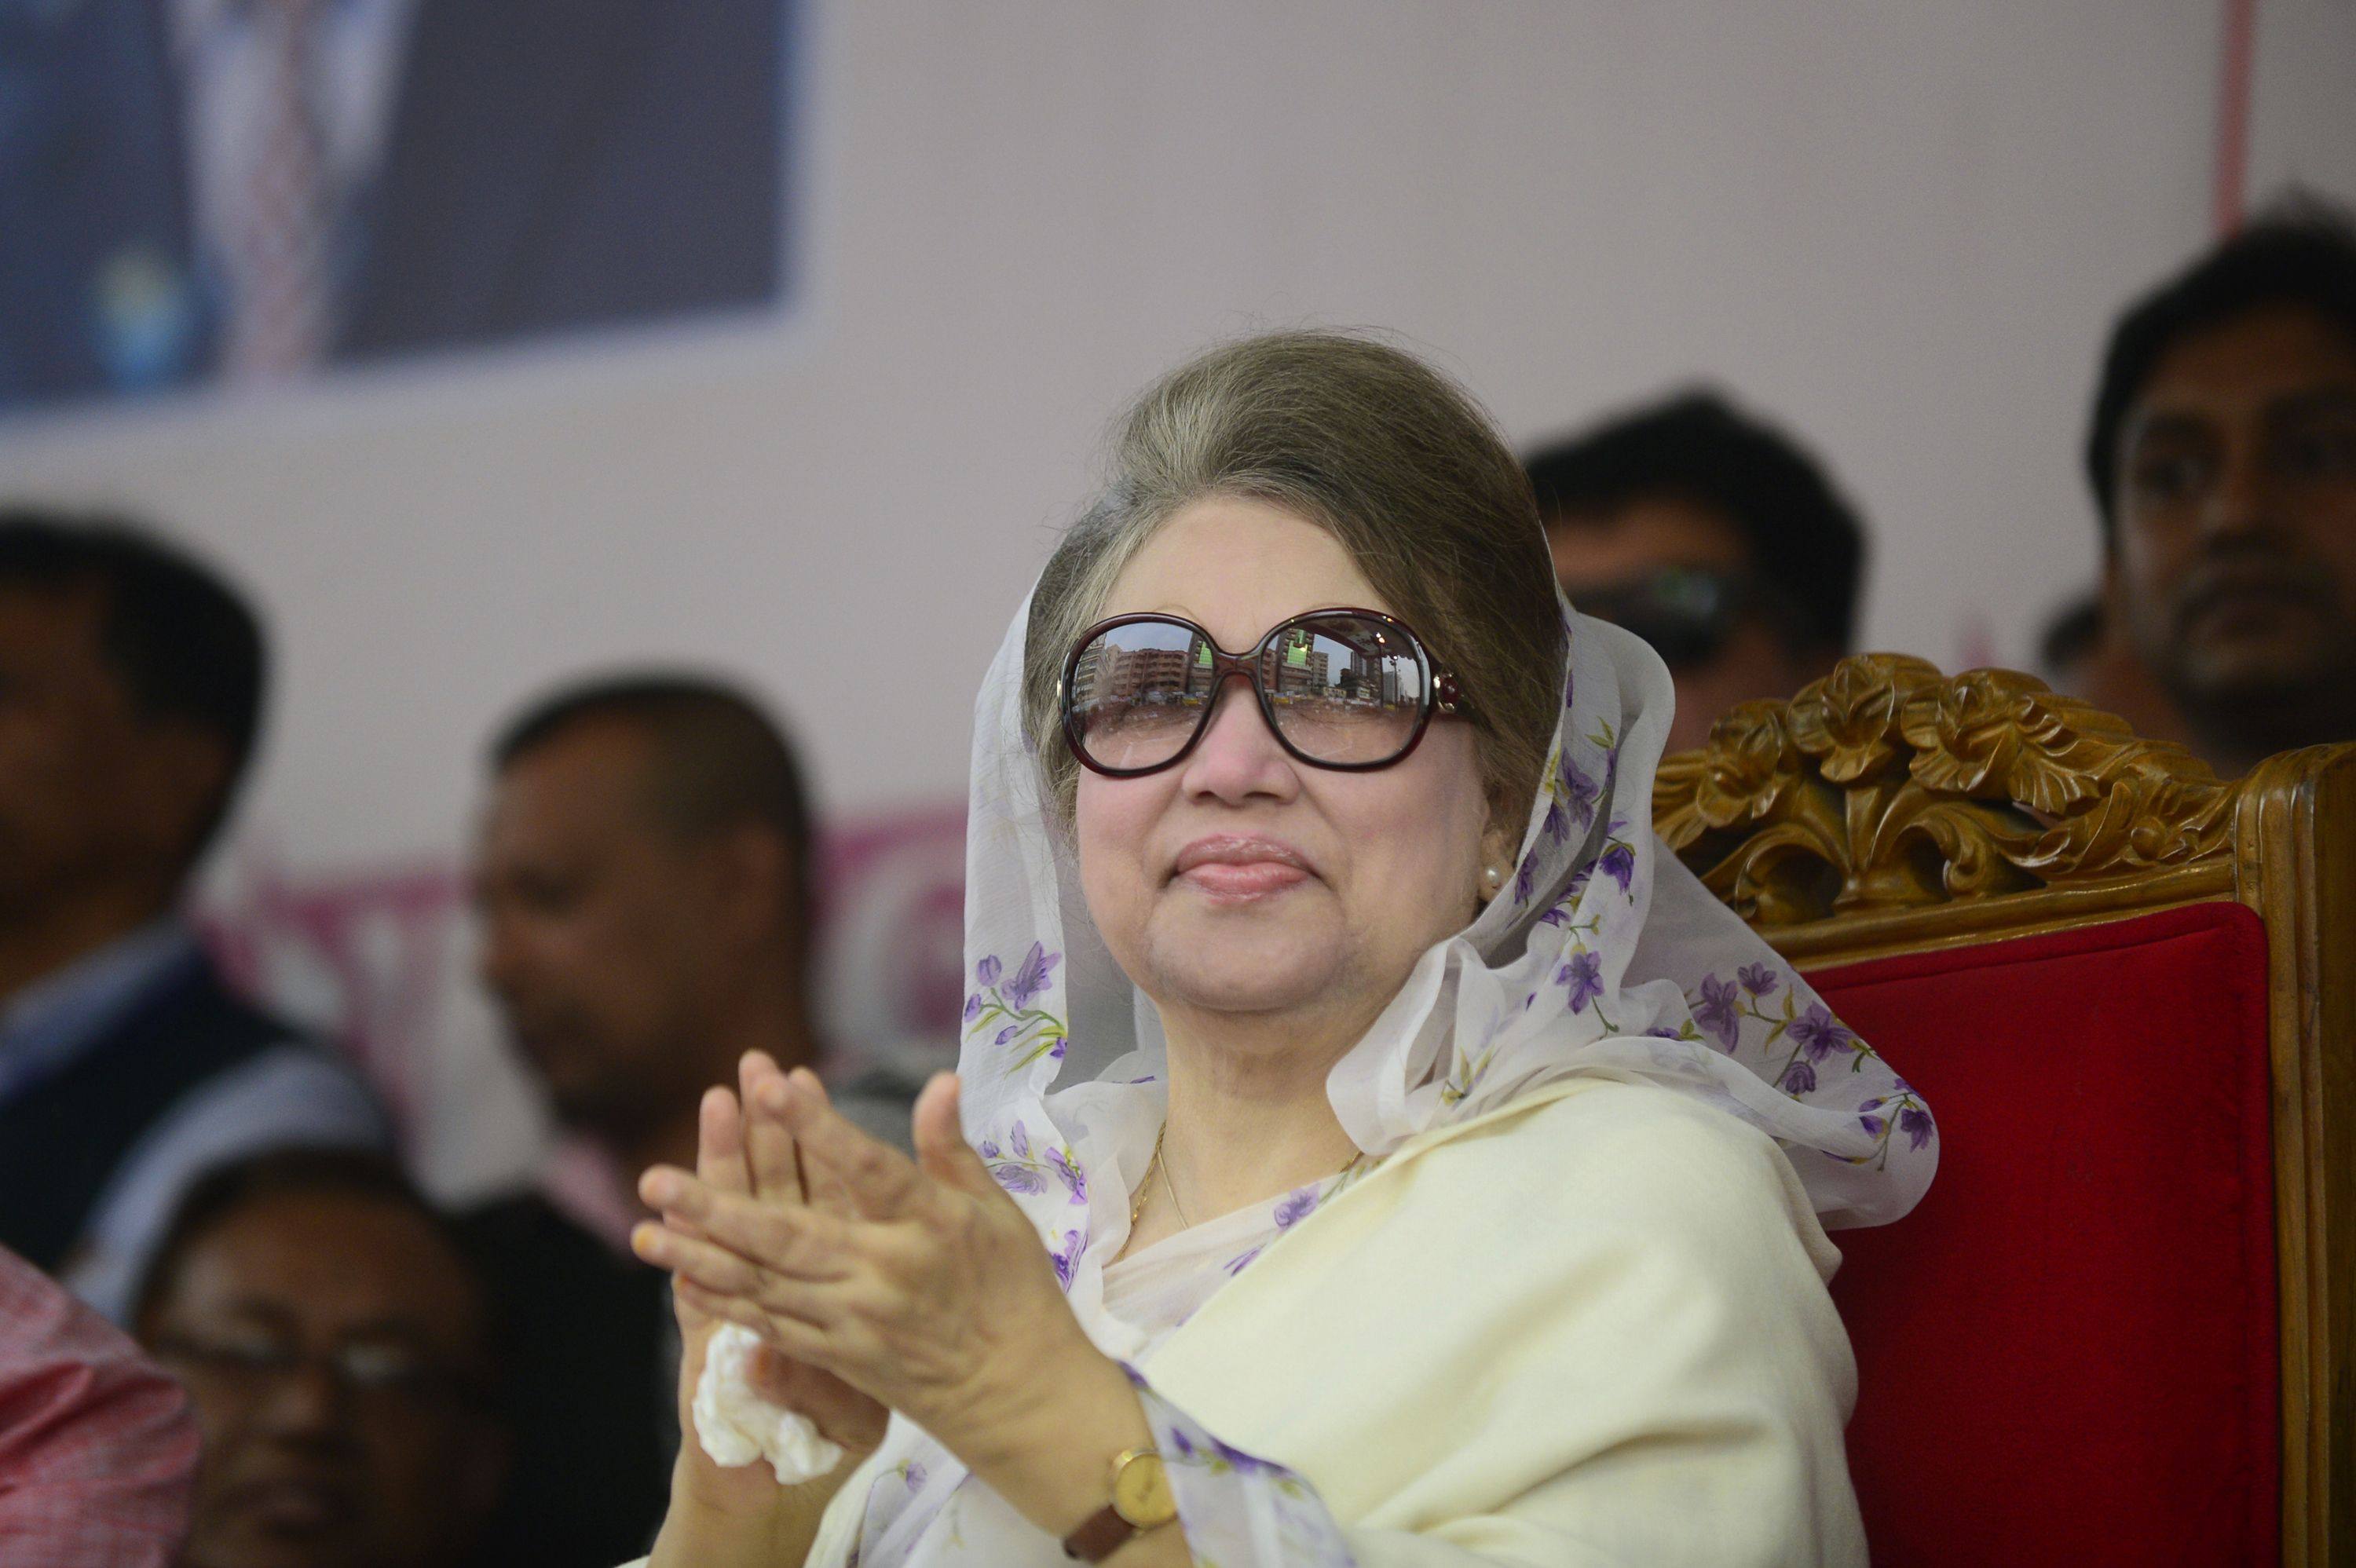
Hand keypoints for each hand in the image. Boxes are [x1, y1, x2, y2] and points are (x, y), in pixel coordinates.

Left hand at [635, 1068, 1148, 1535]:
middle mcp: (884, 1274)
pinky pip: (773, 1327)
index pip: (864, 1167)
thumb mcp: (999, 1212)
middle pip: (788, 1235)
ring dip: (701, 1258)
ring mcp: (856, 1322)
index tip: (770, 1086)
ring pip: (766, 1284)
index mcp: (929, 1226)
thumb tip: (940, 1081)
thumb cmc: (1015, 1289)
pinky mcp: (840, 1359)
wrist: (1019, 1395)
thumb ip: (953, 1150)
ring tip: (643, 1233)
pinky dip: (727, 1305)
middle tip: (655, 1179)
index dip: (816, 1126)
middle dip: (717, 1207)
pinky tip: (684, 1284)